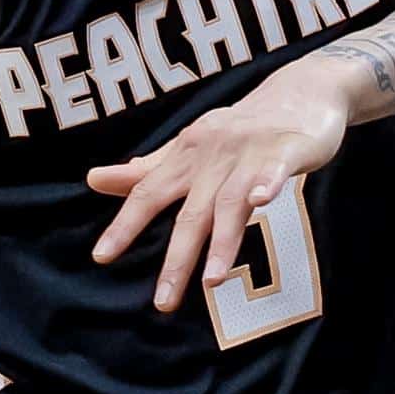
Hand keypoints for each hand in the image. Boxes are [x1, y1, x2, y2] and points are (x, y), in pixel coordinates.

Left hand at [86, 68, 349, 311]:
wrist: (300, 91)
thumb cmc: (240, 127)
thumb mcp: (189, 145)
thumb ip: (147, 170)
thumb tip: (94, 180)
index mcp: (186, 155)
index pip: (148, 194)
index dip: (124, 225)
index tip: (101, 257)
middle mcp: (213, 156)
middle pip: (191, 214)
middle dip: (176, 260)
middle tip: (162, 302)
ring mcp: (249, 153)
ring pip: (231, 203)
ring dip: (221, 242)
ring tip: (211, 282)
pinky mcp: (287, 150)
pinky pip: (275, 170)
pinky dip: (267, 183)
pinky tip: (262, 200)